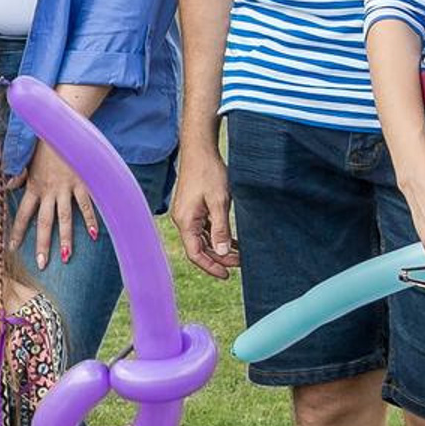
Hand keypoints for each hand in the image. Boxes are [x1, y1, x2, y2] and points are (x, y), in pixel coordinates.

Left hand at [9, 140, 97, 270]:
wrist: (64, 128)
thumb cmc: (44, 144)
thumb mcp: (26, 159)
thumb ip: (18, 176)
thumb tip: (6, 187)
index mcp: (34, 187)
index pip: (22, 214)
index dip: (17, 232)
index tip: (12, 248)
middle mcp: (49, 191)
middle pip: (45, 222)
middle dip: (43, 244)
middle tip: (42, 264)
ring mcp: (67, 188)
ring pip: (66, 218)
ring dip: (66, 238)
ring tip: (67, 257)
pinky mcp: (83, 183)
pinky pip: (87, 204)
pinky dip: (92, 219)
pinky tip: (95, 235)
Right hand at [171, 137, 235, 277]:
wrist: (200, 151)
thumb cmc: (209, 173)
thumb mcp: (219, 201)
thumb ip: (220, 228)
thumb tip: (221, 251)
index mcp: (185, 221)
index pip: (195, 253)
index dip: (211, 266)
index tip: (227, 275)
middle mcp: (183, 220)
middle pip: (199, 248)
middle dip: (219, 258)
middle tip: (241, 263)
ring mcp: (187, 214)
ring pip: (203, 239)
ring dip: (220, 248)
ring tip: (241, 254)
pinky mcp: (193, 209)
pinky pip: (204, 229)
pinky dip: (218, 236)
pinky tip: (233, 240)